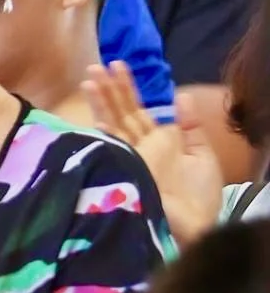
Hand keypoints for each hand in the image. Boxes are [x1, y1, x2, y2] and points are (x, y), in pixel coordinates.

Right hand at [84, 60, 222, 245]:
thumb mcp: (202, 155)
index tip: (117, 68)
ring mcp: (129, 157)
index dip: (127, 90)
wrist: (194, 226)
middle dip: (109, 89)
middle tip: (96, 65)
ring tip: (90, 77)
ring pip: (112, 124)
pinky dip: (102, 132)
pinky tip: (93, 116)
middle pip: (120, 113)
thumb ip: (190, 126)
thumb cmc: (199, 197)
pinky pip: (112, 147)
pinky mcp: (125, 168)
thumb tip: (180, 96)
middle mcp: (139, 147)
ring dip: (101, 102)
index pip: (138, 111)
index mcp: (158, 142)